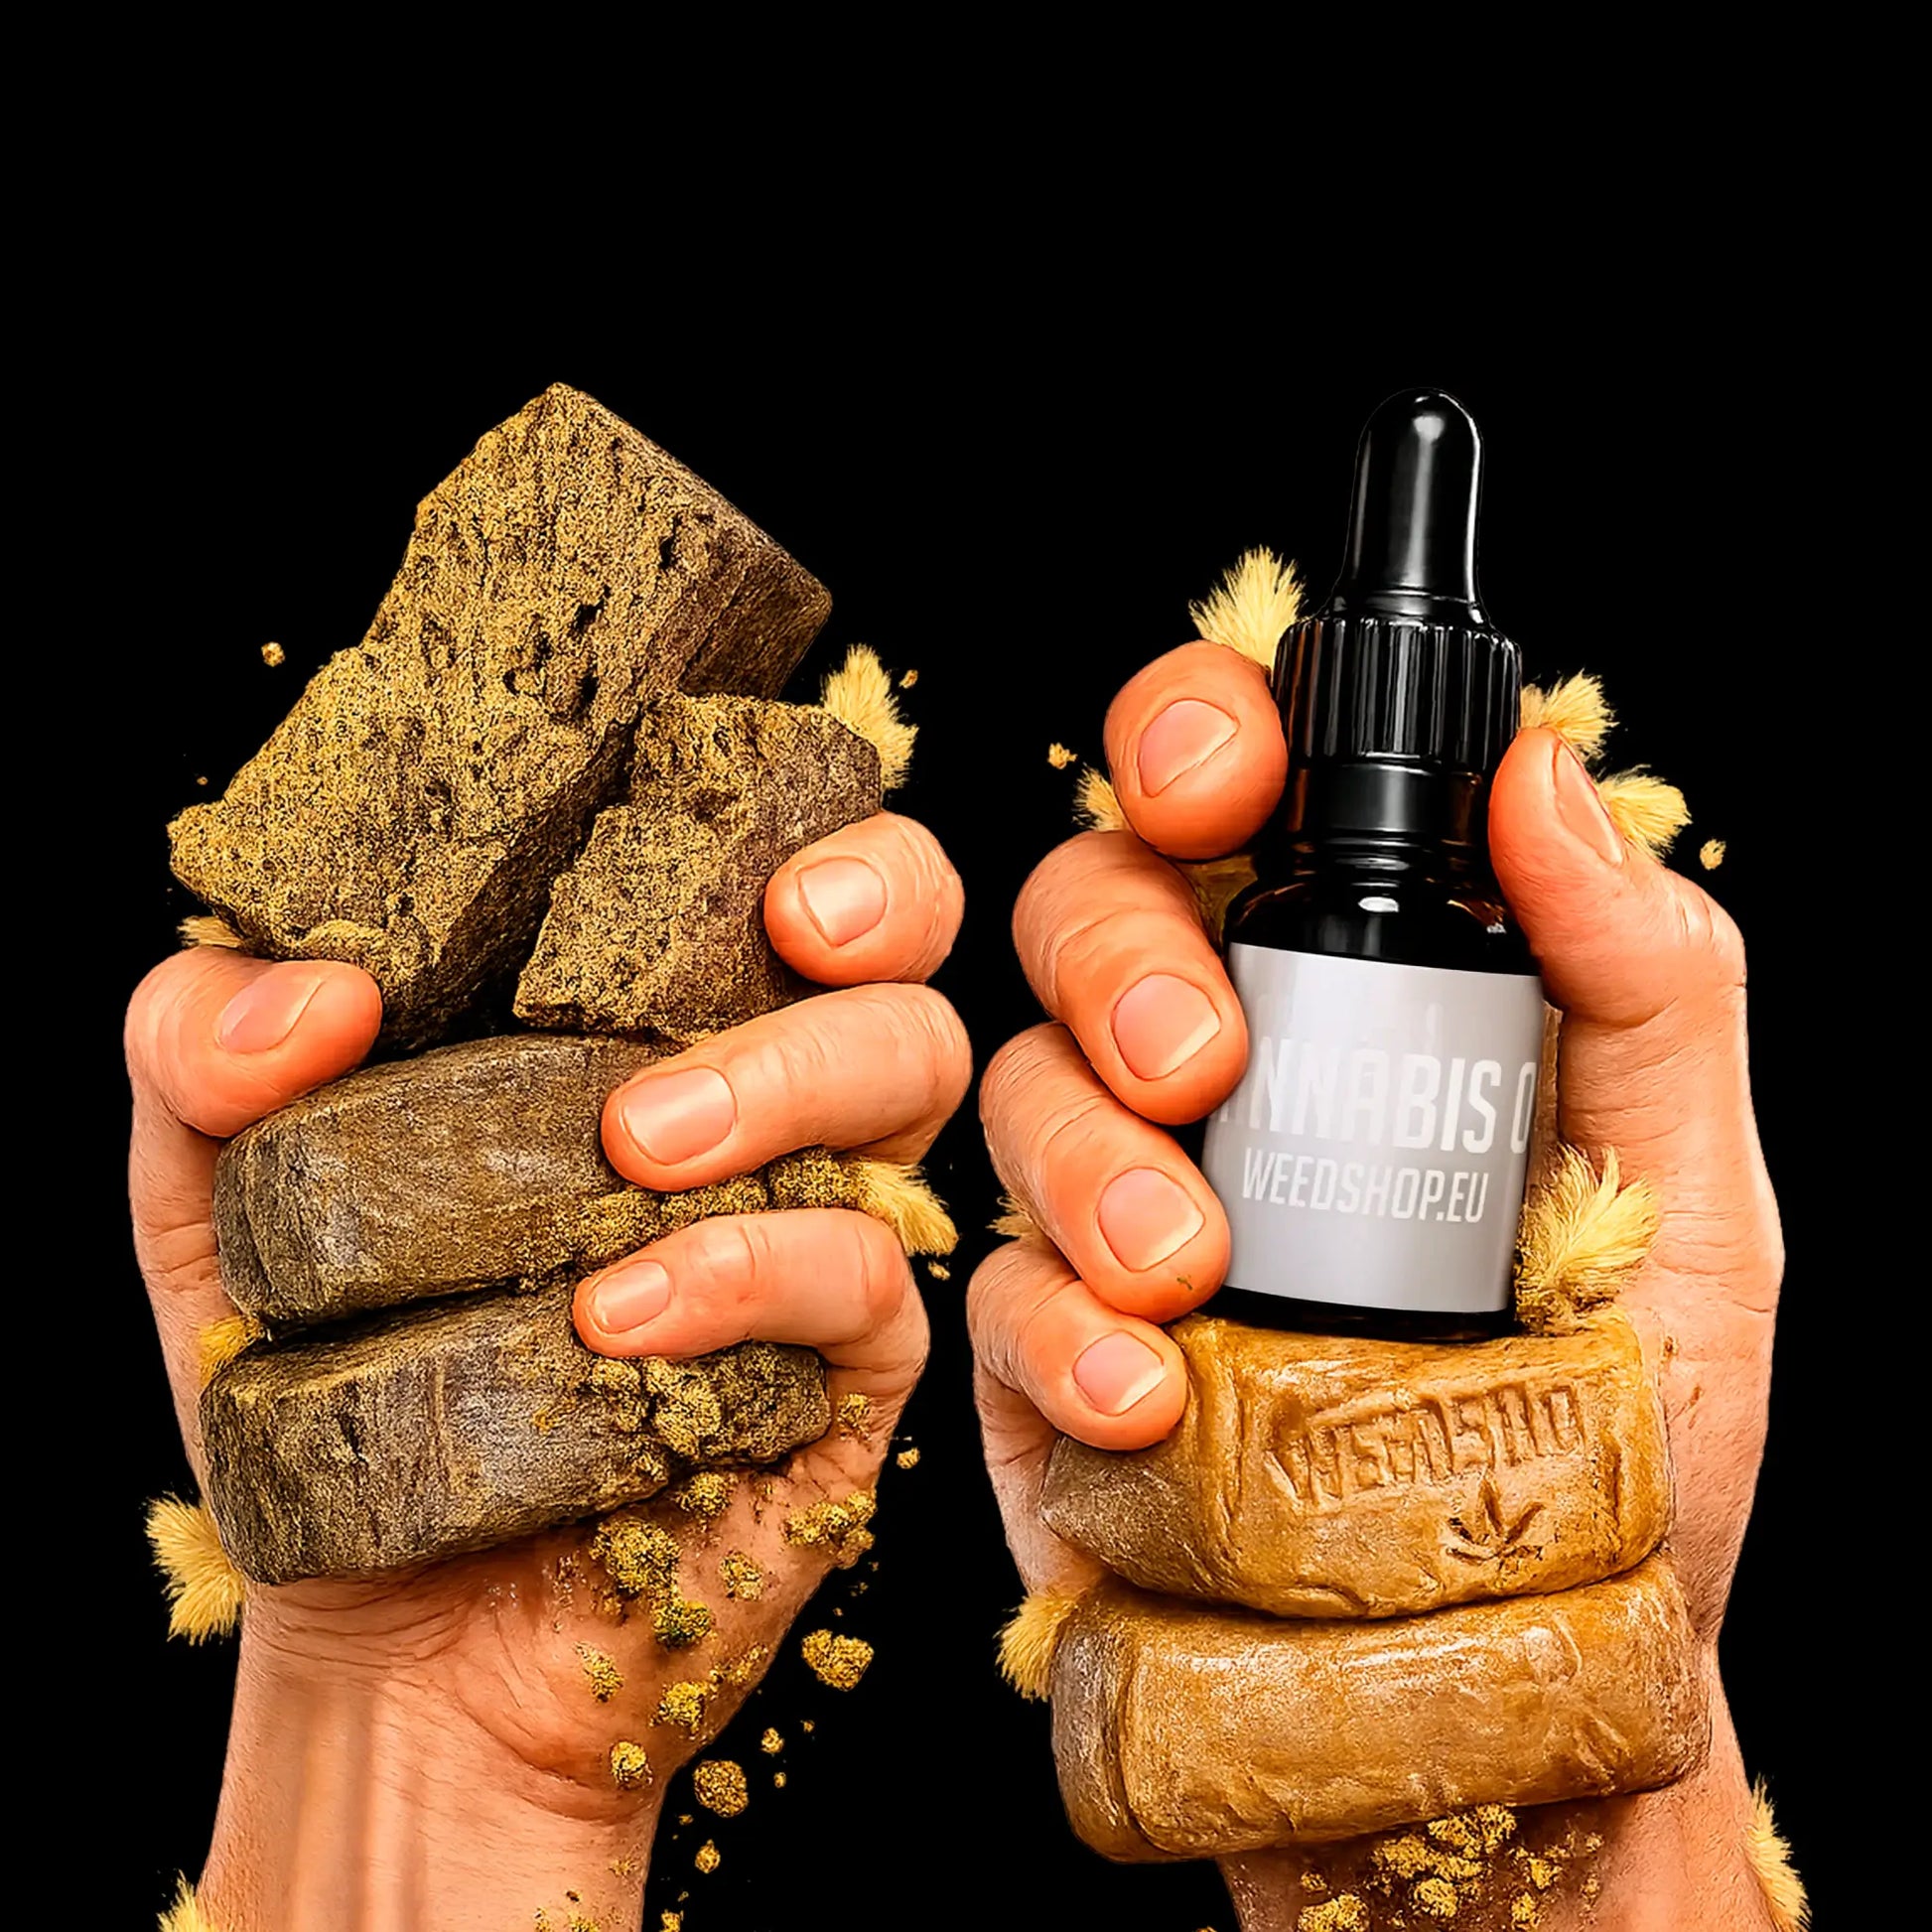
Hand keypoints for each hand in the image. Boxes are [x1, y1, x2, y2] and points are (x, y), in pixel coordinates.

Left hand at [131, 811, 966, 1931]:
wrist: (386, 1642)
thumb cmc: (327, 1393)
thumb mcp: (223, 1202)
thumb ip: (207, 1052)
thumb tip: (314, 990)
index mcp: (643, 1022)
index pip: (774, 869)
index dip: (809, 817)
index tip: (743, 833)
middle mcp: (762, 1107)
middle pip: (902, 942)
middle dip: (881, 901)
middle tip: (783, 932)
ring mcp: (818, 1229)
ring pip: (916, 1072)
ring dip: (788, 1077)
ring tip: (633, 1148)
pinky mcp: (847, 1371)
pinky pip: (866, 1270)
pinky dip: (752, 1264)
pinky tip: (621, 1314)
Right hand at [968, 642, 1782, 1928]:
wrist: (1507, 1703)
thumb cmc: (1614, 1452)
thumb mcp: (1684, 1203)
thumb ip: (1645, 984)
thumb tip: (1552, 780)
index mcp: (1358, 998)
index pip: (1235, 800)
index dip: (1193, 738)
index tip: (1214, 781)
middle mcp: (1217, 1077)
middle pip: (1084, 906)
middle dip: (1118, 955)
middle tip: (1204, 1070)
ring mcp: (1111, 1207)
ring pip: (1014, 1079)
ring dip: (1087, 1159)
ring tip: (1192, 1276)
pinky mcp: (1039, 1347)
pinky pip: (992, 1284)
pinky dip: (1053, 1324)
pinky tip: (1146, 1394)